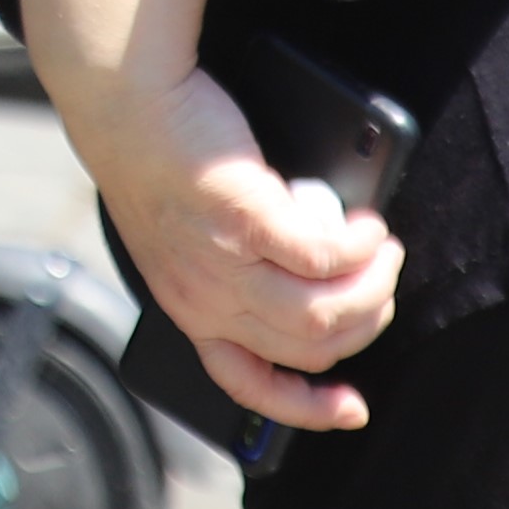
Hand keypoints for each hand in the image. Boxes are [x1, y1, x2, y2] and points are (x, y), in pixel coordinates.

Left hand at [76, 63, 401, 432]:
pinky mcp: (246, 217)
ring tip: (382, 250)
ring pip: (325, 311)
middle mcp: (204, 299)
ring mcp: (224, 262)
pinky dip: (359, 245)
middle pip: (311, 346)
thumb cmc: (161, 155)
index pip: (248, 384)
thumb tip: (315, 282)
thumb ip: (239, 271)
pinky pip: (325, 254)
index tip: (353, 407)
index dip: (308, 409)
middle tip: (382, 280)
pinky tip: (367, 226)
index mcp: (189, 309)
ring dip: (371, 285)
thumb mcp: (187, 239)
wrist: (125, 99)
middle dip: (365, 320)